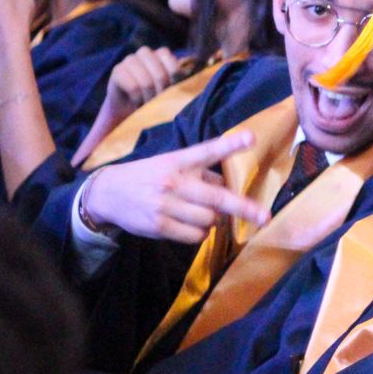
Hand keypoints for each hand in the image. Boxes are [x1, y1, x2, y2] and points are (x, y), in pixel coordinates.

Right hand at [83, 132, 270, 243]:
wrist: (108, 193)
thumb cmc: (148, 176)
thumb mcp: (171, 164)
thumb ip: (199, 172)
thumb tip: (227, 184)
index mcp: (177, 161)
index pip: (207, 151)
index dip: (230, 145)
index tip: (251, 138)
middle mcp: (173, 182)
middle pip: (217, 197)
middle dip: (243, 208)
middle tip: (264, 216)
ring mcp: (165, 205)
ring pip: (209, 219)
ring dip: (213, 219)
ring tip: (199, 212)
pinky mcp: (159, 226)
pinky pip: (195, 236)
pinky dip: (199, 233)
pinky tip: (189, 225)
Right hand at [100, 46, 181, 127]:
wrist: (130, 109)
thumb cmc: (155, 98)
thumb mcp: (171, 88)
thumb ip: (180, 80)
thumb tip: (195, 75)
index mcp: (161, 54)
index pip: (173, 64)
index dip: (174, 83)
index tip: (172, 94)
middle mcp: (145, 53)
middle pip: (160, 75)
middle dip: (161, 93)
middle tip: (158, 103)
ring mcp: (130, 59)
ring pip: (146, 82)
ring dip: (148, 98)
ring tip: (148, 104)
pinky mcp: (118, 70)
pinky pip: (133, 87)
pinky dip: (137, 99)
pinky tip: (137, 102)